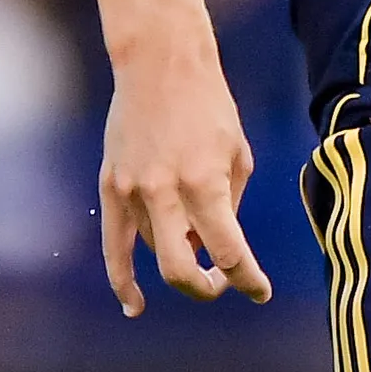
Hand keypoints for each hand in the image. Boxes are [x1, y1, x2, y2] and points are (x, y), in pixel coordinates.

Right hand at [96, 38, 268, 314]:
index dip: (247, 280)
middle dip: (206, 287)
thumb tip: (210, 250)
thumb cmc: (210, 109)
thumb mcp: (237, 156)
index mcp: (205, 182)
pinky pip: (114, 247)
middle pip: (181, 269)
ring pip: (157, 251)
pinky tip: (135, 305)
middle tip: (222, 284)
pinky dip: (124, 280)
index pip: (228, 251)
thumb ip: (227, 208)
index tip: (260, 293)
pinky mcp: (110, 186)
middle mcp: (165, 191)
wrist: (160, 66)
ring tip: (197, 234)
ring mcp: (131, 191)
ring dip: (180, 254)